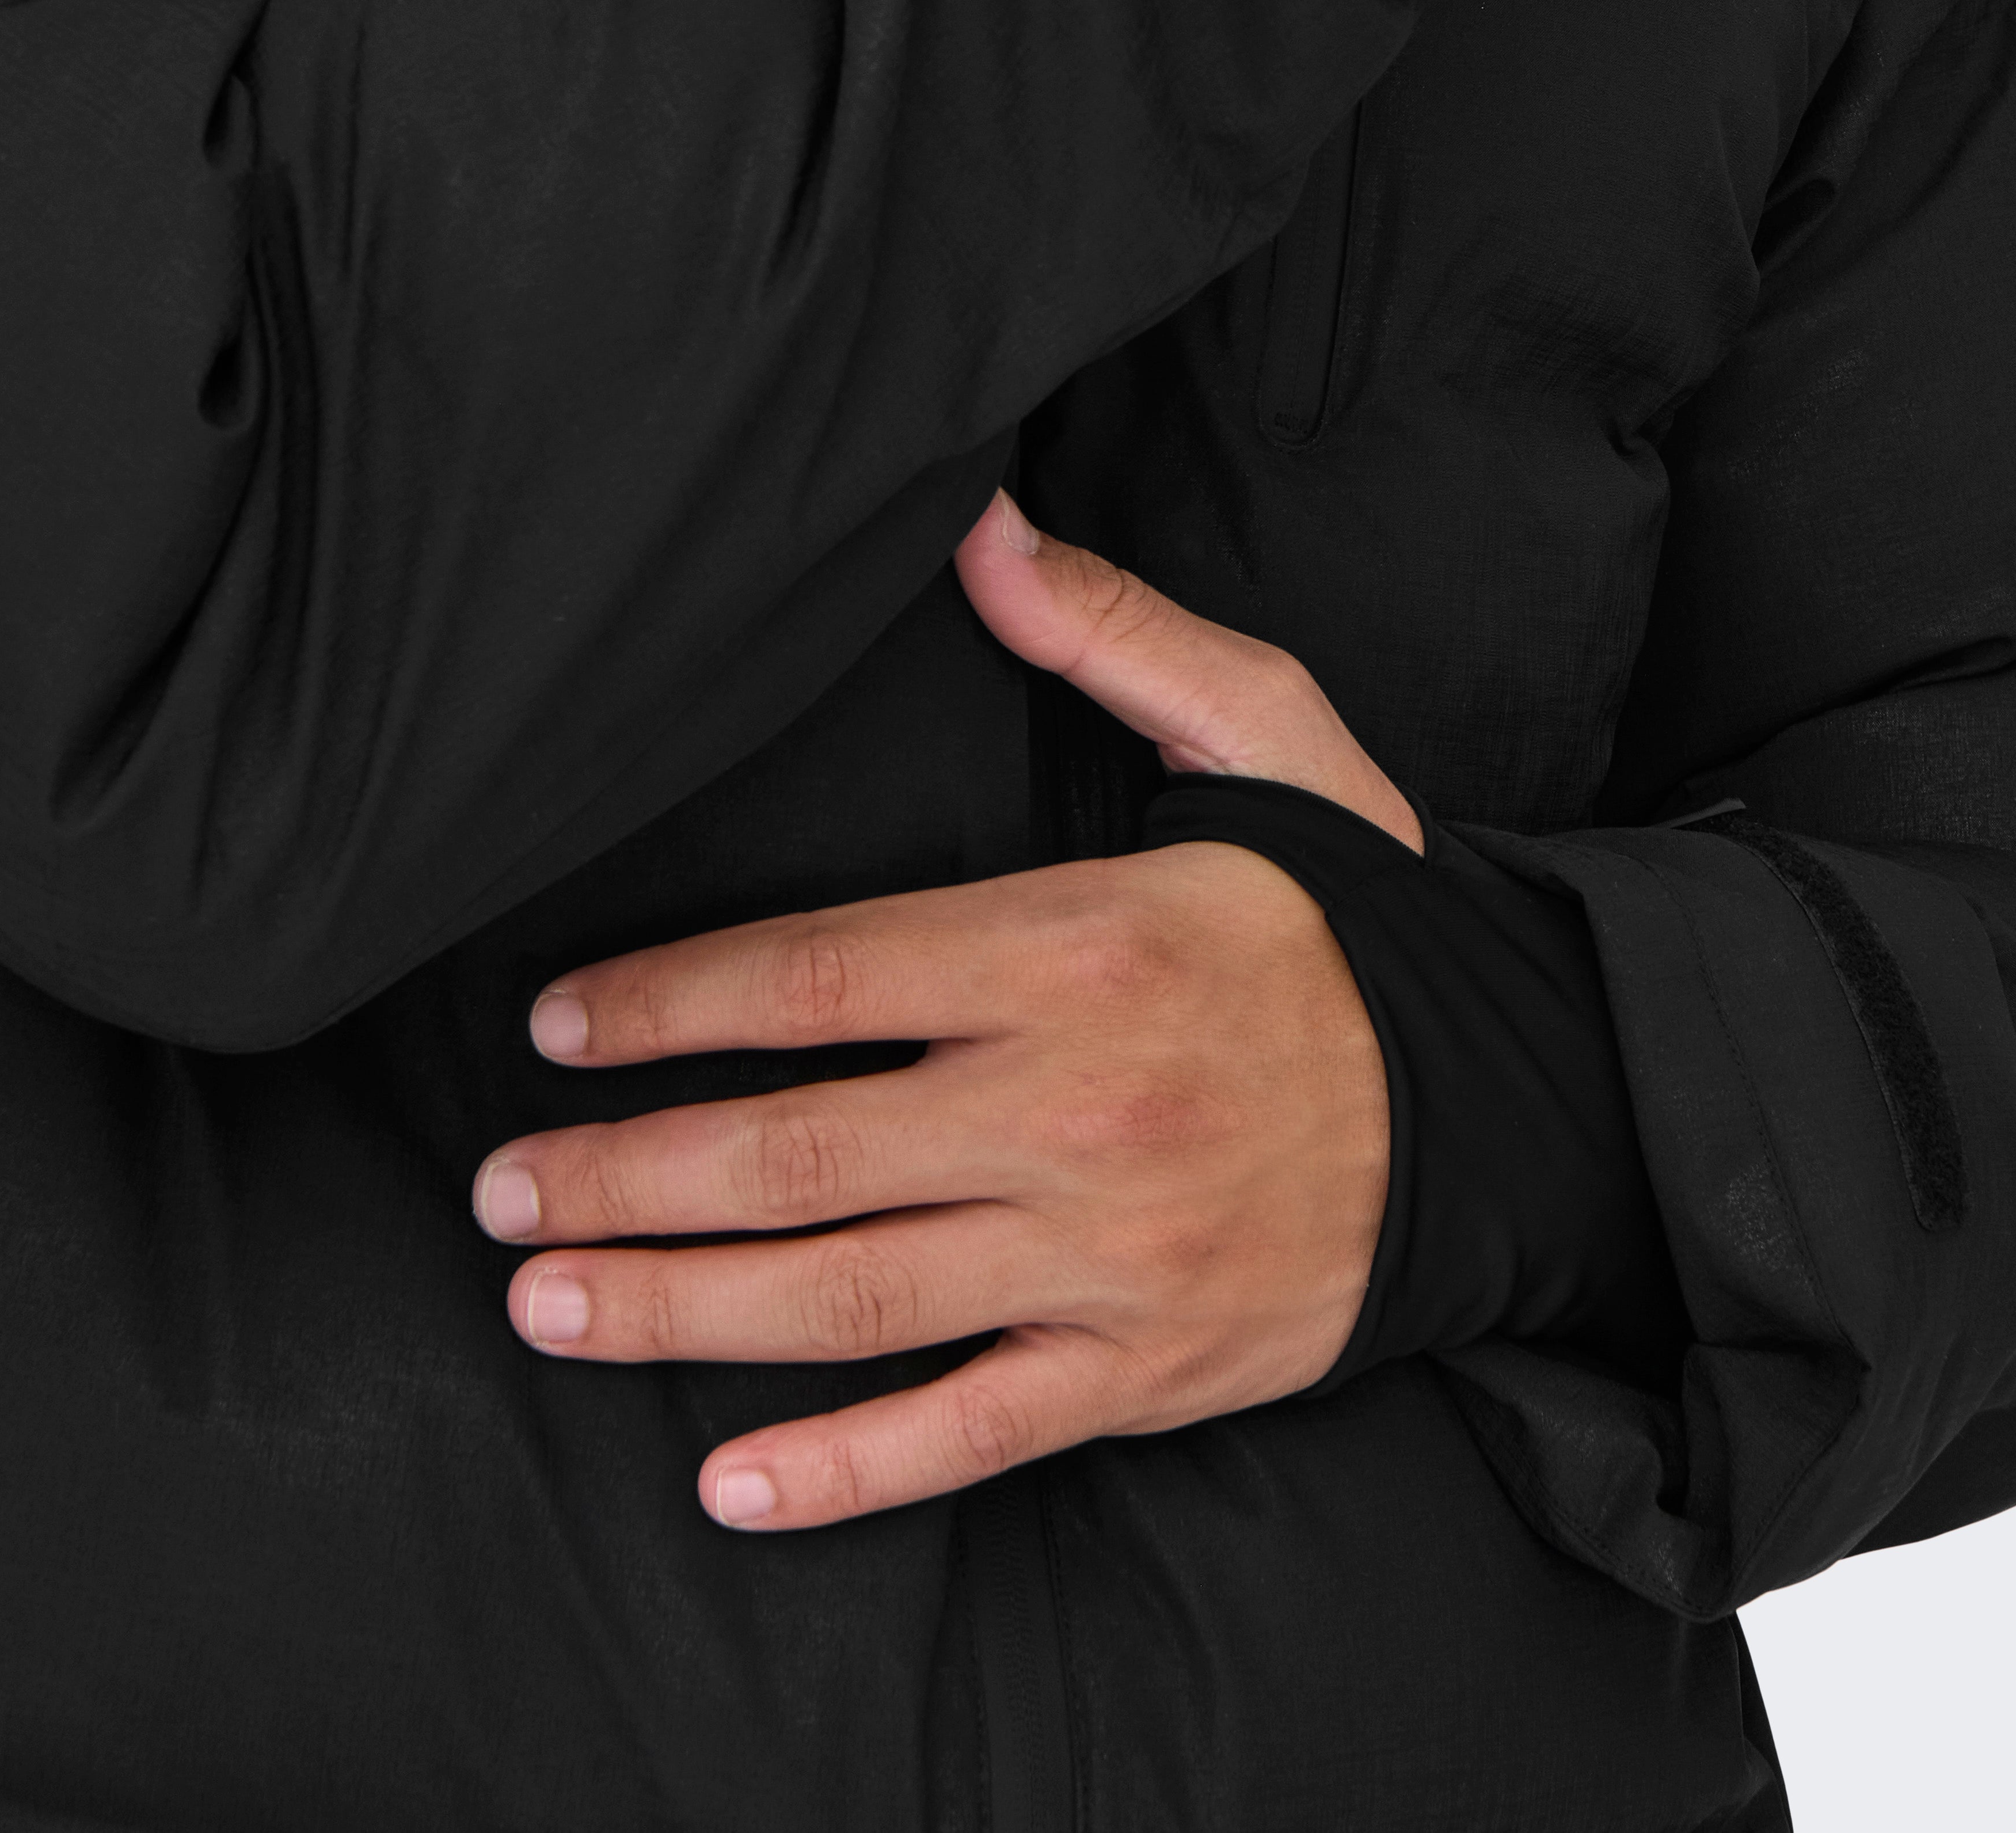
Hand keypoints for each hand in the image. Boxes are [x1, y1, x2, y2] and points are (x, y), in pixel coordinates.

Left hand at [470, 493, 1423, 1531]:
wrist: (1516, 1099)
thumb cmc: (1349, 913)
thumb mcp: (1263, 729)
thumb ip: (1111, 631)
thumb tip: (981, 528)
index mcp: (1077, 946)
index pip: (818, 974)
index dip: (669, 1002)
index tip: (558, 1023)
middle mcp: (1070, 1109)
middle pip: (795, 1152)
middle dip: (623, 1174)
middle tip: (499, 1191)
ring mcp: (1101, 1258)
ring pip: (847, 1298)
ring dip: (676, 1311)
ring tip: (548, 1306)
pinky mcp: (1142, 1370)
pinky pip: (967, 1432)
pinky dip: (843, 1472)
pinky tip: (725, 1486)